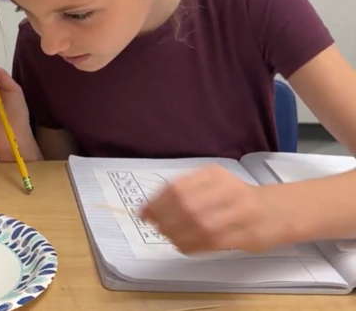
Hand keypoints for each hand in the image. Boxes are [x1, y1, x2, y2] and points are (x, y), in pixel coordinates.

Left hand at [139, 164, 295, 253]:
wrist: (278, 210)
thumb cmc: (236, 198)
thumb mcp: (212, 184)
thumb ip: (182, 192)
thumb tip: (147, 209)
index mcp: (214, 174)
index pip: (177, 187)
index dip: (155, 203)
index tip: (142, 214)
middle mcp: (227, 189)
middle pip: (186, 206)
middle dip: (165, 220)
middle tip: (157, 228)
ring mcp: (239, 212)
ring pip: (199, 225)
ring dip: (177, 235)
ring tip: (170, 237)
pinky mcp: (246, 234)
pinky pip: (212, 242)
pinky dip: (192, 246)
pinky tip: (184, 246)